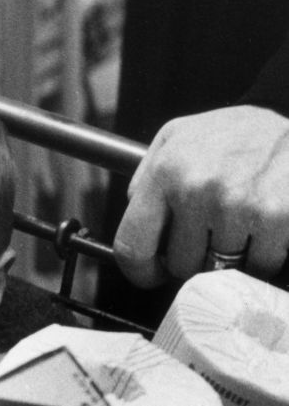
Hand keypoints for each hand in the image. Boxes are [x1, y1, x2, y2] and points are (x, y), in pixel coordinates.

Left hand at [112, 105, 288, 285]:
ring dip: (229, 257)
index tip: (153, 273)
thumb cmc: (232, 132)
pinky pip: (259, 265)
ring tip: (239, 224)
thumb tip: (135, 221)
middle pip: (181, 265)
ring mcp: (237, 205)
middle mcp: (197, 190)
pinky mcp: (276, 217)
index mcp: (166, 172)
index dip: (140, 271)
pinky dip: (262, 255)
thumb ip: (145, 179)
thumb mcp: (176, 138)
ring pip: (220, 270)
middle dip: (193, 257)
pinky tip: (262, 228)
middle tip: (209, 234)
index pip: (132, 246)